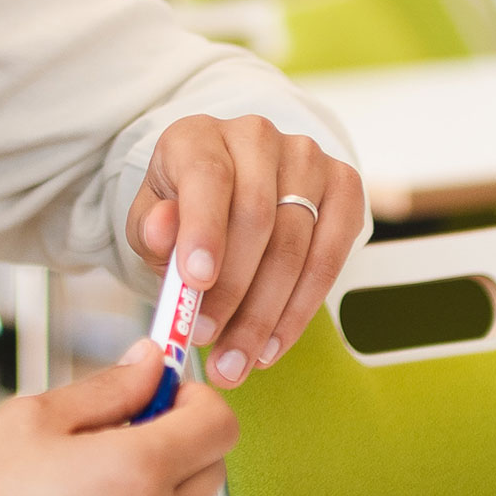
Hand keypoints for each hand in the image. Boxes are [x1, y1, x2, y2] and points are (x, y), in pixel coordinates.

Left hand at [126, 115, 367, 389]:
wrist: (227, 196)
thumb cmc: (183, 212)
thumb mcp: (151, 222)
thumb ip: (152, 229)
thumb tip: (162, 230)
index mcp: (198, 136)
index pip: (207, 176)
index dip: (204, 229)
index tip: (196, 281)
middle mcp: (256, 136)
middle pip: (257, 218)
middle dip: (233, 291)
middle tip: (209, 342)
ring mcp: (307, 158)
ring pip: (296, 243)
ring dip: (267, 313)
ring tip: (239, 358)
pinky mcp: (344, 185)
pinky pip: (333, 254)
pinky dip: (303, 306)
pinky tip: (276, 342)